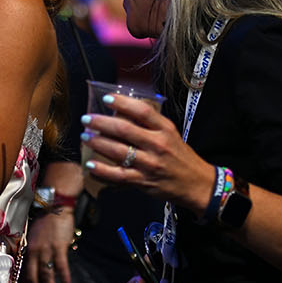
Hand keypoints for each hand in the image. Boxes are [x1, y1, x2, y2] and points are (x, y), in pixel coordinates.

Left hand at [26, 209, 74, 282]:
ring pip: (45, 275)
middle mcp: (34, 252)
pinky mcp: (58, 247)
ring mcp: (46, 250)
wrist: (54, 206)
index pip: (23, 274)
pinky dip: (63, 277)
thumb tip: (36, 269)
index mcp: (27, 251)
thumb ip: (33, 253)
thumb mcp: (33, 238)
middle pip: (32, 278)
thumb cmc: (44, 223)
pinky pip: (60, 266)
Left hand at [82, 93, 215, 218]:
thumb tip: (121, 112)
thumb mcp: (170, 134)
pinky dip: (102, 170)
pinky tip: (90, 164)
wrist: (196, 184)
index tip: (106, 99)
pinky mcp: (143, 181)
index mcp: (165, 130)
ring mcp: (150, 164)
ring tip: (85, 136)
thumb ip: (149, 124)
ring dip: (97, 143)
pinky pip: (118, 175)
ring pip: (118, 151)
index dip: (122, 103)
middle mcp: (157, 145)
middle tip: (87, 119)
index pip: (142, 111)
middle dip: (101, 123)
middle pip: (124, 129)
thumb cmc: (180, 156)